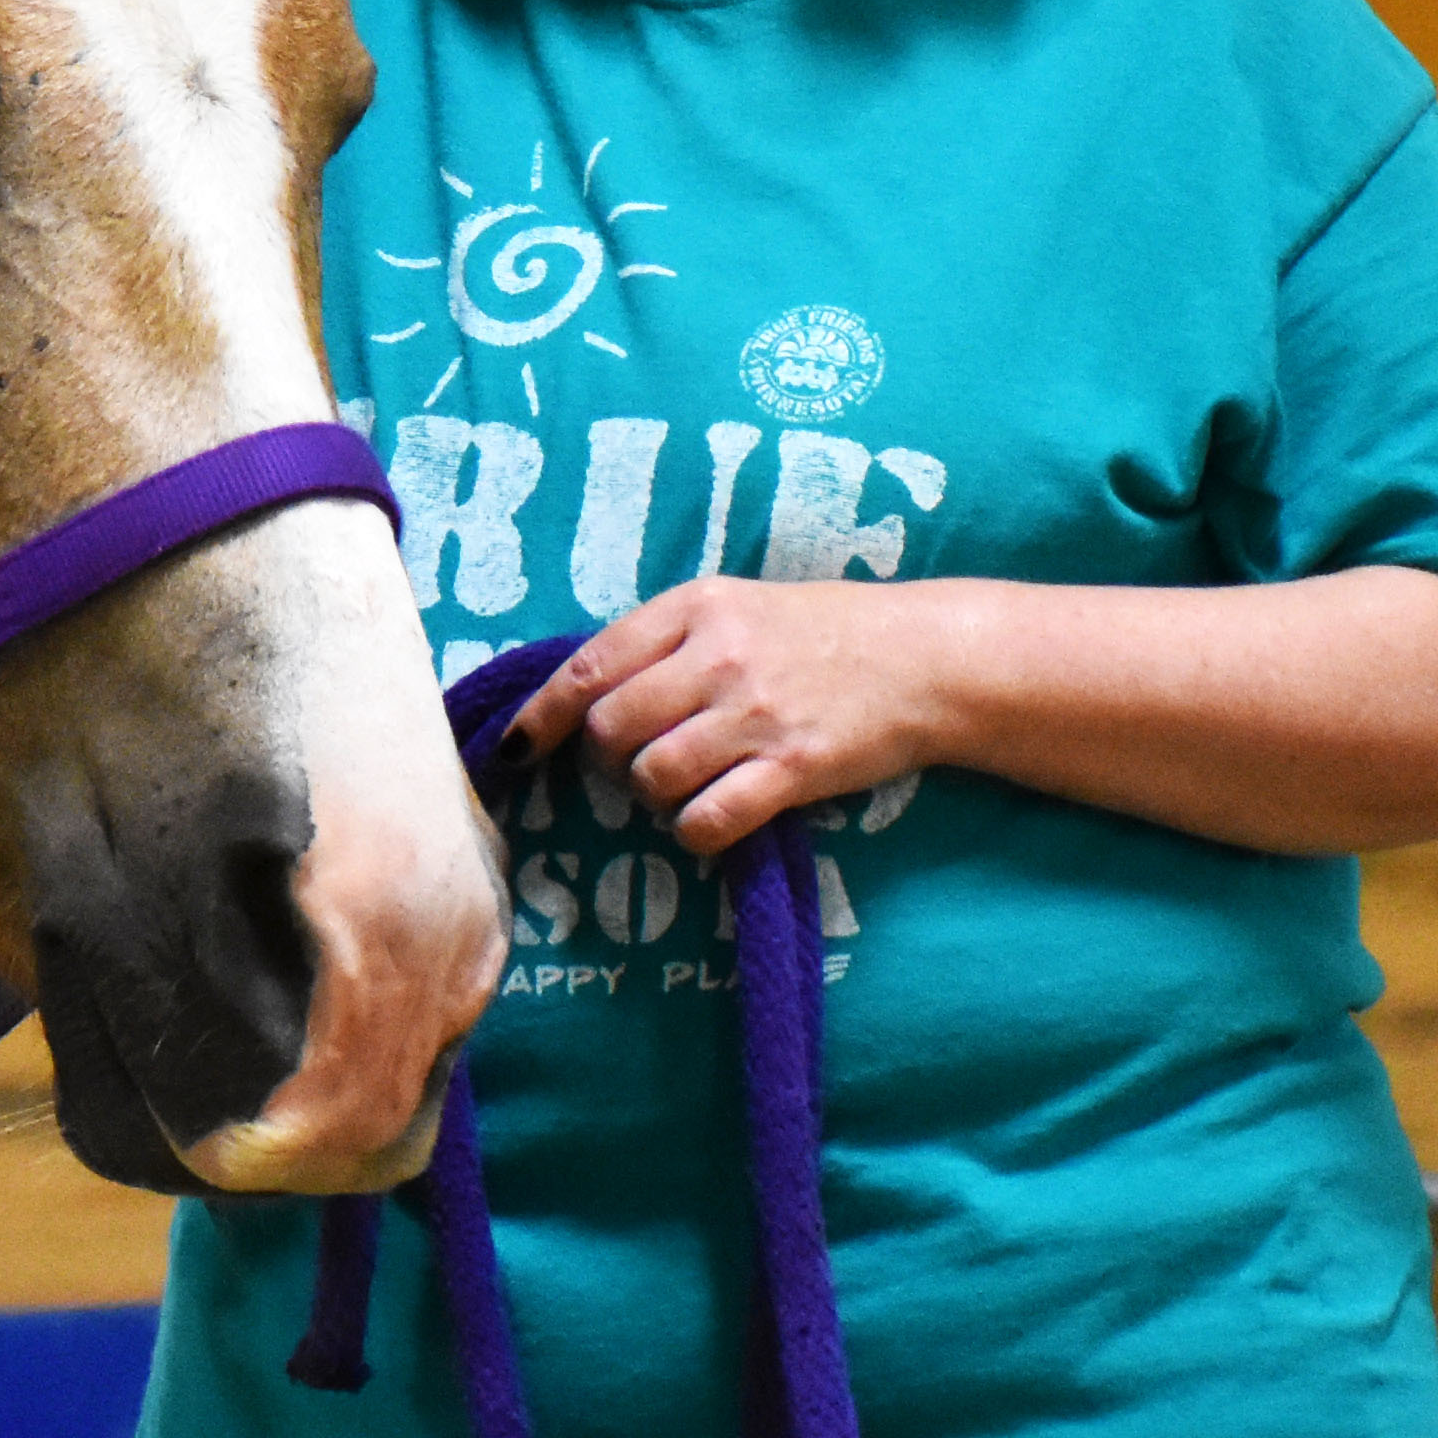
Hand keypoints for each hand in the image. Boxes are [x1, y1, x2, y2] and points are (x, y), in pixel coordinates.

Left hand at [509, 577, 958, 855]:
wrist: (924, 659)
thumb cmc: (819, 632)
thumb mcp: (733, 607)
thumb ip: (663, 640)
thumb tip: (584, 690)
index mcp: (692, 608)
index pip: (587, 667)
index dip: (540, 715)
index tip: (513, 747)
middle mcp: (717, 657)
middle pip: (609, 729)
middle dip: (607, 759)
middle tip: (635, 763)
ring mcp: (756, 715)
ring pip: (651, 776)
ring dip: (651, 795)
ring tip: (679, 786)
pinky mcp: (795, 769)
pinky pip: (710, 818)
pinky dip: (694, 830)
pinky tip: (708, 819)